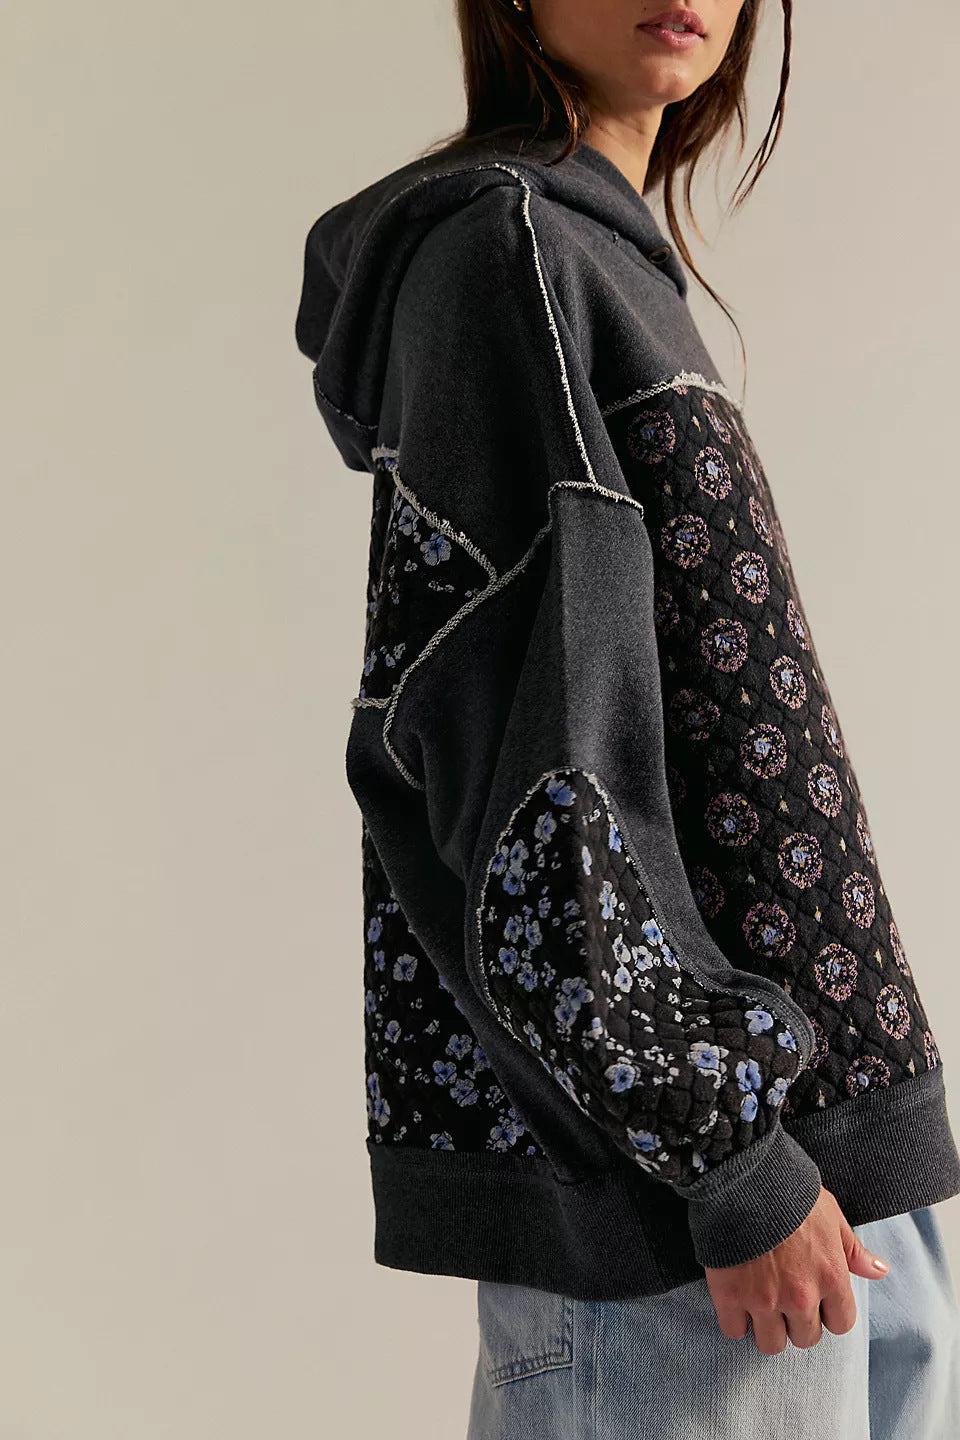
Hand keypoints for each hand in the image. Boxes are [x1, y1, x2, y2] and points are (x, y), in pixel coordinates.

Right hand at [703, 1185, 889, 1354]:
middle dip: (796, 1321)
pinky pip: (734, 1330)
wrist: (743, 1177)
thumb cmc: (790, 1192)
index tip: (814, 1298)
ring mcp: (764, 1300)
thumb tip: (880, 1271)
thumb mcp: (831, 1215)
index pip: (840, 1324)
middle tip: (783, 1297)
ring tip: (759, 1303)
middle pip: (805, 1338)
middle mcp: (801, 1296)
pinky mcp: (730, 1296)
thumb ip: (853, 1250)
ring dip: (767, 1327)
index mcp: (831, 1278)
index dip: (827, 1312)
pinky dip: (735, 1320)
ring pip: (771, 1343)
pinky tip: (735, 1299)